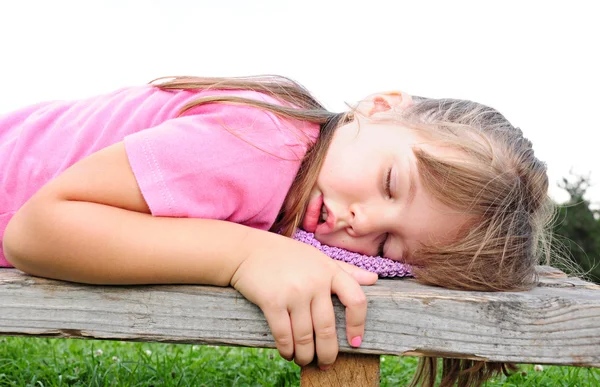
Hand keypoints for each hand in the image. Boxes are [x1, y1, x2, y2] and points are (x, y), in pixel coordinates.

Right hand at [230, 232, 377, 368]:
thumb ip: (346, 269)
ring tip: (303, 360)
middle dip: (328, 352)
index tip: (355, 342)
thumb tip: (374, 280)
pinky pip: (284, 335)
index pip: (356, 300)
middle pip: (328, 327)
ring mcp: (294, 292)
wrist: (246, 250)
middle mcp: (315, 281)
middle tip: (326, 364)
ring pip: (306, 336)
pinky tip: (287, 354)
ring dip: (305, 355)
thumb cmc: (285, 255)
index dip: (358, 325)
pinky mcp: (272, 301)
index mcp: (329, 270)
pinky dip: (287, 350)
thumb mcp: (318, 257)